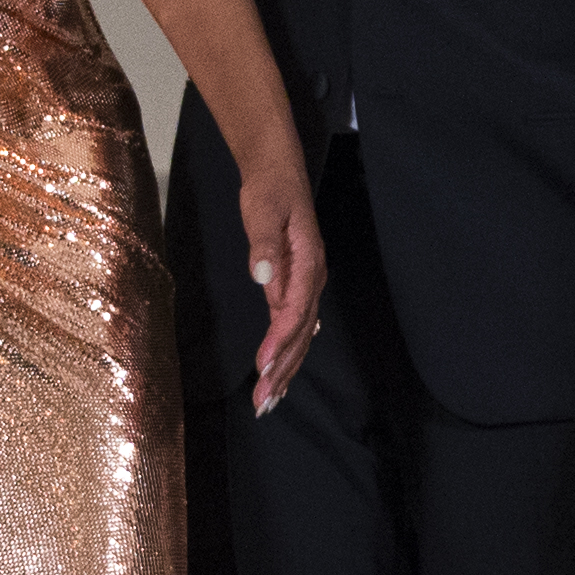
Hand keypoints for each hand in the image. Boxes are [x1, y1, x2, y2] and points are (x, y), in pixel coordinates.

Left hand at [238, 173, 327, 417]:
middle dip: (283, 370)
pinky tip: (283, 374)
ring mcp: (306, 284)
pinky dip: (288, 353)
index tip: (262, 367)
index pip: (293, 311)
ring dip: (286, 369)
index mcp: (307, 264)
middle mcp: (312, 279)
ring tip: (268, 401)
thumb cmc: (270, 189)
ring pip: (300, 336)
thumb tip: (263, 274)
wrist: (278, 171)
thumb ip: (264, 245)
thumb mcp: (262, 211)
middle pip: (301, 333)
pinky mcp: (296, 285)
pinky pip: (295, 326)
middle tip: (263, 402)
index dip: (279, 342)